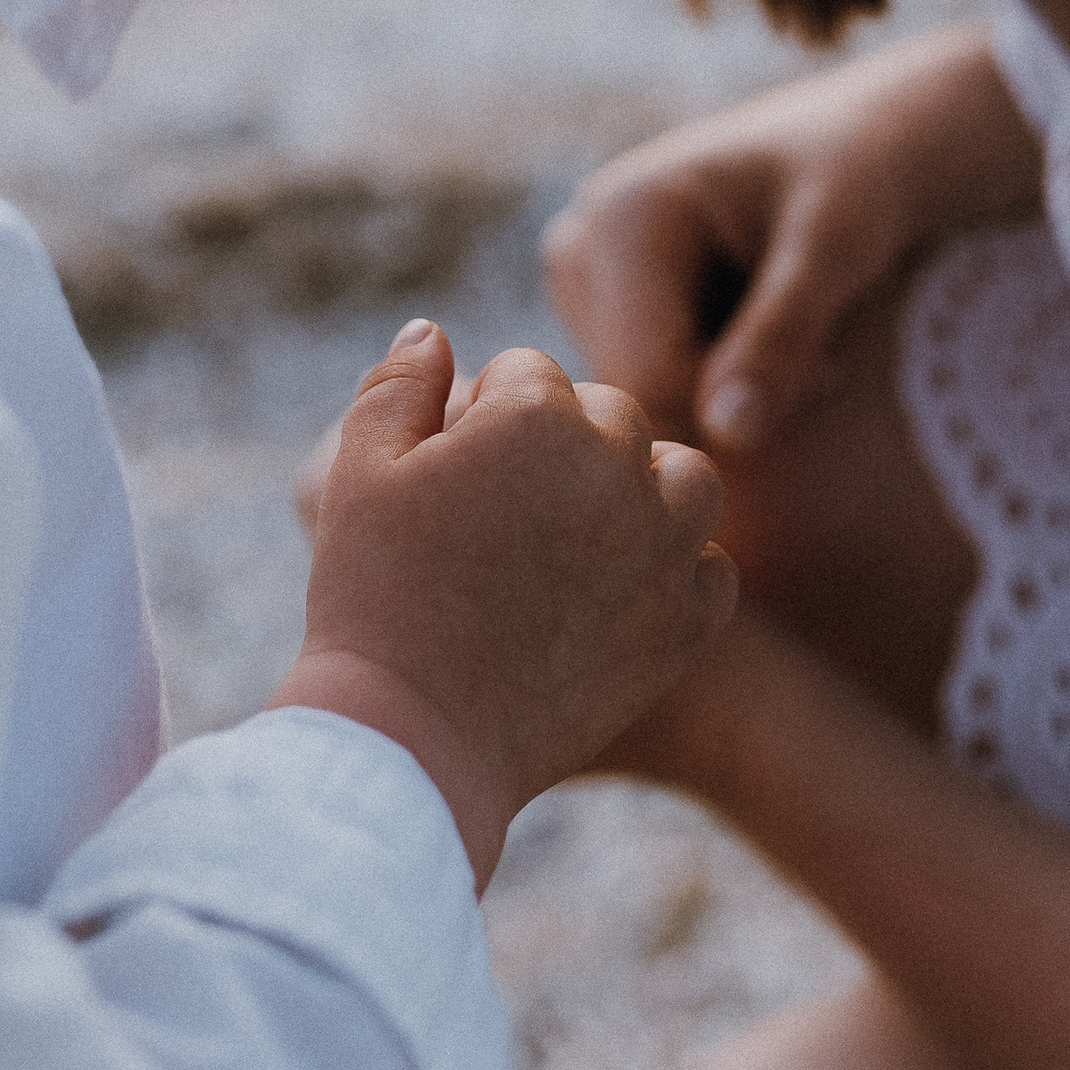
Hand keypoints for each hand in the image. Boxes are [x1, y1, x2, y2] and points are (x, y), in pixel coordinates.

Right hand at [270, 322, 733, 884]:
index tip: (454, 474)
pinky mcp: (685, 623)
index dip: (483, 416)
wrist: (414, 738)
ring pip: (682, 476)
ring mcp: (662, 548)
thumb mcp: (358, 475)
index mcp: (537, 418)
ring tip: (579, 535)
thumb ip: (399, 384)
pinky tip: (617, 593)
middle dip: (563, 445)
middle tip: (505, 517)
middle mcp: (616, 468)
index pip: (528, 373)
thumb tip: (435, 330)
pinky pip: (710, 566)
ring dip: (642, 490)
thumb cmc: (374, 599)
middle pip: (610, 414)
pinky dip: (676, 571)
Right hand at [540, 24, 1039, 450]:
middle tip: (818, 350)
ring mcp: (580, 274)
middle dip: (738, 396)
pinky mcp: (599, 300)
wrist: (857, 142)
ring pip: (649, 397)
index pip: (653, 378)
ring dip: (731, 390)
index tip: (825, 366)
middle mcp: (578, 242)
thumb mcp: (836, 250)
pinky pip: (651, 382)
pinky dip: (716, 376)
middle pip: (643, 393)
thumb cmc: (858, 178)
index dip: (744, 401)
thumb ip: (781, 337)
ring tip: (791, 329)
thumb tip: (727, 439)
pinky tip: (757, 326)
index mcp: (621, 215)